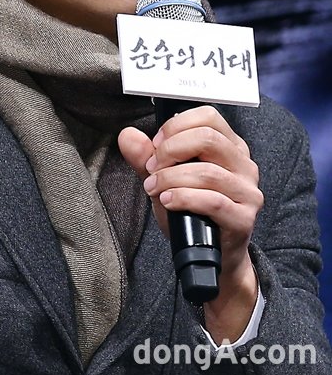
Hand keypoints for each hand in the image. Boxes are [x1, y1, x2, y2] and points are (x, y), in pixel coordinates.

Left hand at [118, 105, 263, 342]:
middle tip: (152, 168)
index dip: (176, 126)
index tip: (155, 144)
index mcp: (230, 146)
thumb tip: (127, 135)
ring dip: (171, 178)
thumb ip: (146, 157)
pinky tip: (167, 201)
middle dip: (170, 150)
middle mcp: (244, 164)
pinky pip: (212, 201)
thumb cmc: (192, 213)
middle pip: (208, 138)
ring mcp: (248, 191)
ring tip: (153, 188)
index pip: (208, 116)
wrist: (213, 257)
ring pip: (207, 172)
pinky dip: (183, 198)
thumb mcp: (165, 180)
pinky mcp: (244, 218)